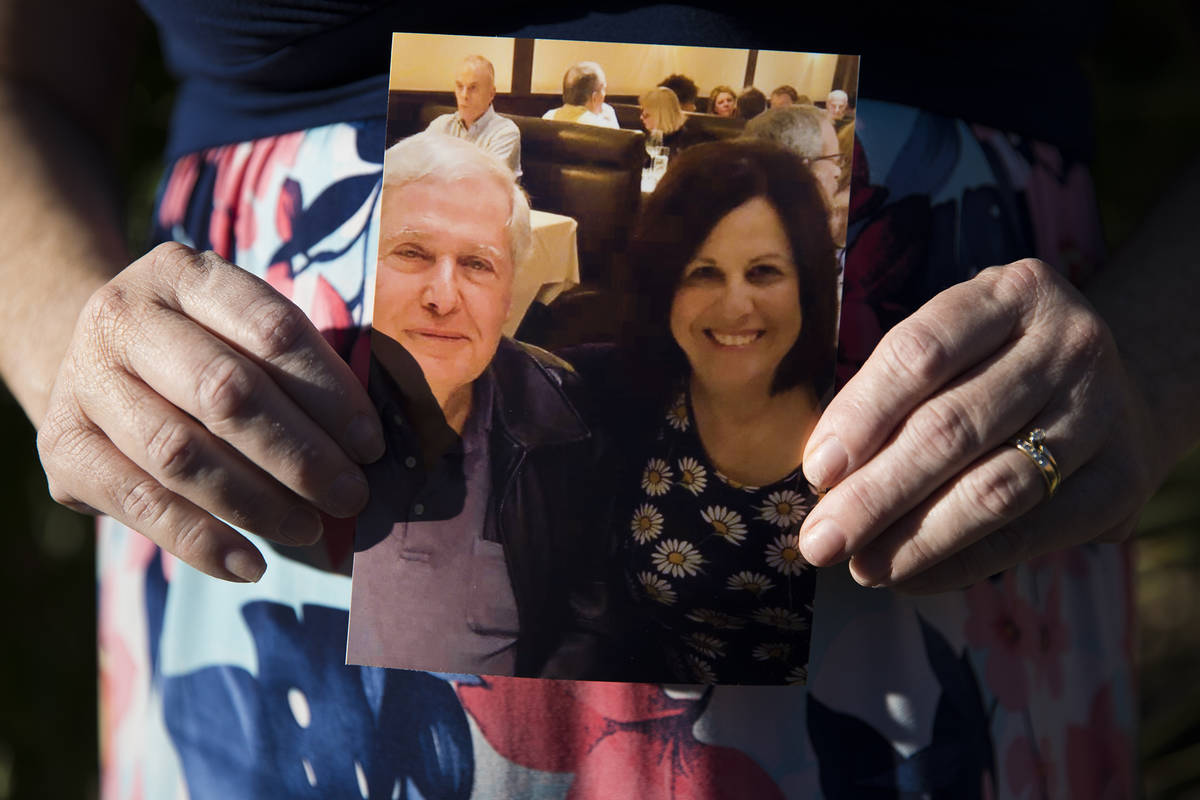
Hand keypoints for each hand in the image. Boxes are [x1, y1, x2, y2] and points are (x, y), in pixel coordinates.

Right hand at [37, 243, 383, 581]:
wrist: (95, 363)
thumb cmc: (203, 348)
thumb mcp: (243, 331)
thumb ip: (298, 369)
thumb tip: (366, 446)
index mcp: (184, 274)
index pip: (272, 329)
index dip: (330, 392)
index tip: (371, 444)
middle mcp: (124, 317)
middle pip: (226, 393)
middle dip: (301, 454)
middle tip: (351, 495)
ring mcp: (85, 381)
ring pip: (182, 453)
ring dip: (259, 503)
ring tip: (310, 528)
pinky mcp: (64, 448)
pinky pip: (141, 505)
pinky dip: (203, 542)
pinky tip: (253, 564)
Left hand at [797, 258, 1161, 591]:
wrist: (1112, 391)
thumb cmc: (993, 367)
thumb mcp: (953, 348)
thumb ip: (891, 393)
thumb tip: (825, 473)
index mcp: (1013, 293)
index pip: (921, 353)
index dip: (862, 415)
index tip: (817, 470)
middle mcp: (1068, 343)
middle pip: (953, 427)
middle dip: (876, 493)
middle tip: (820, 541)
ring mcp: (1104, 410)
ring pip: (995, 487)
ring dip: (915, 537)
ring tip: (860, 566)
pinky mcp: (1123, 479)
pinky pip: (1031, 533)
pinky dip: (962, 561)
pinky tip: (910, 576)